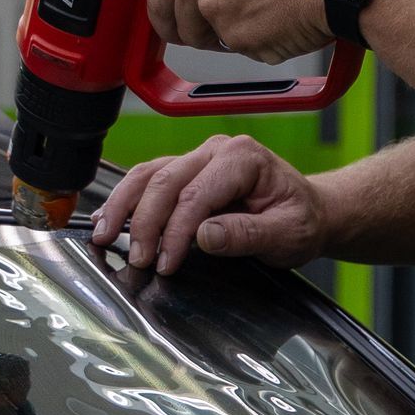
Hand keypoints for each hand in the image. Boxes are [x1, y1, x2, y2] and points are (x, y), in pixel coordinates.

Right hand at [90, 137, 331, 273]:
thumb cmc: (301, 220)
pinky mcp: (187, 172)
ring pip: (148, 175)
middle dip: (144, 223)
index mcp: (242, 158)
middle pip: (164, 181)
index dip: (175, 232)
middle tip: (137, 260)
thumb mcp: (287, 234)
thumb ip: (248, 234)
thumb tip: (204, 235)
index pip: (195, 195)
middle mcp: (216, 151)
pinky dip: (126, 199)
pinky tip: (109, 219)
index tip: (167, 264)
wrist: (310, 212)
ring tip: (104, 236)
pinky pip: (149, 179)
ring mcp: (198, 158)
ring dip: (123, 206)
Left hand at [148, 0, 360, 61]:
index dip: (170, 8)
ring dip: (237, 33)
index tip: (177, 18)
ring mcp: (217, 10)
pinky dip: (267, 42)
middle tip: (213, 34)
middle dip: (193, 31)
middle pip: (176, 22)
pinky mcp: (241, 38)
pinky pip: (248, 49)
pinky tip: (290, 18)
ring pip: (215, 37)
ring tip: (273, 10)